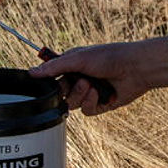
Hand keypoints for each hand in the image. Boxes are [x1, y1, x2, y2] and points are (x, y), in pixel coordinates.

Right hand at [31, 36, 167, 115]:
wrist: (135, 68)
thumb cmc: (109, 57)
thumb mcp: (78, 58)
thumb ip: (54, 67)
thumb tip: (32, 72)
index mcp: (71, 66)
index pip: (51, 78)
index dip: (49, 83)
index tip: (45, 84)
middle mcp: (79, 79)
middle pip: (60, 94)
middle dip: (66, 90)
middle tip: (77, 80)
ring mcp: (89, 93)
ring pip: (72, 104)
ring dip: (79, 95)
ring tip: (91, 84)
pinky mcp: (100, 104)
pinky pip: (86, 111)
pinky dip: (91, 102)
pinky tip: (99, 93)